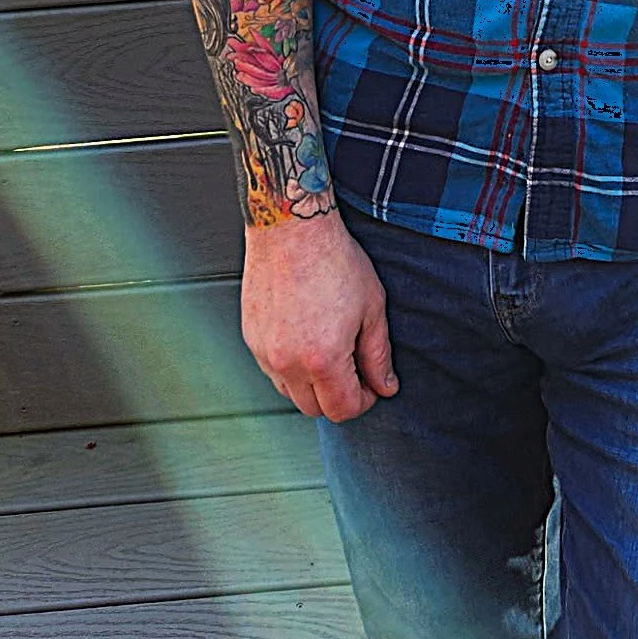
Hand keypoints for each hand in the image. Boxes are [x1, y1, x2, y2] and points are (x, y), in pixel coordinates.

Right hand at [241, 212, 399, 418]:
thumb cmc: (334, 259)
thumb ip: (378, 354)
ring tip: (330, 350)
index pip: (342, 409)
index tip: (371, 385)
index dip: (363, 402)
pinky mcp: (251, 338)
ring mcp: (265, 352)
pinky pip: (272, 370)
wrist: (292, 229)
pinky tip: (306, 337)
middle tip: (354, 370)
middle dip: (338, 397)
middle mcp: (288, 362)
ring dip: (312, 385)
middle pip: (314, 409)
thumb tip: (385, 386)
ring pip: (290, 393)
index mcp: (323, 358)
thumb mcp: (371, 306)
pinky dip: (290, 367)